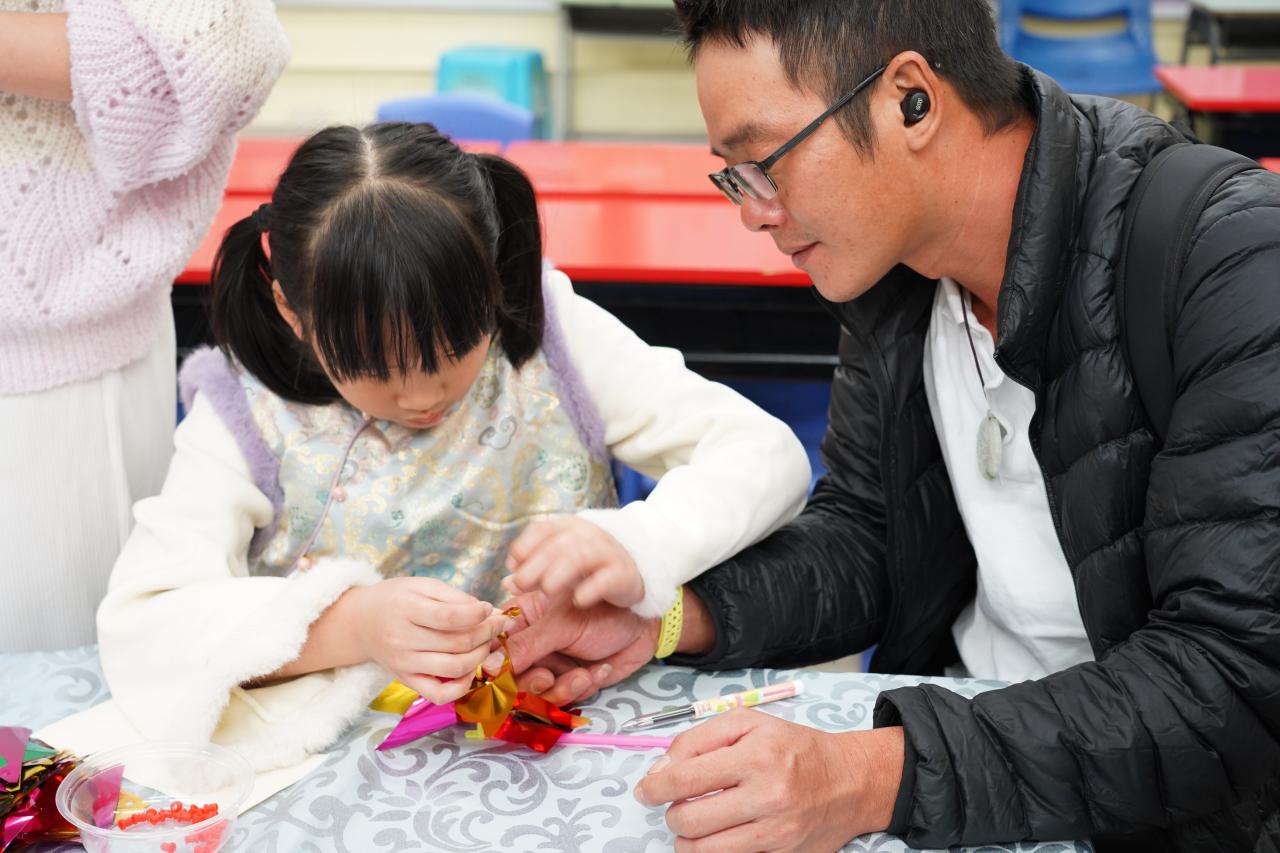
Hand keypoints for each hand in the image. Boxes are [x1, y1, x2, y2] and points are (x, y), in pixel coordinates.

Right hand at [347, 577, 506, 704]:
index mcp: (406, 609)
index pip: (449, 617)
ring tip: (486, 643)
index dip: (478, 614)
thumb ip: (456, 598)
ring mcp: (404, 664)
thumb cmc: (397, 599)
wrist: (361, 622)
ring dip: (480, 656)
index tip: (489, 609)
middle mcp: (403, 639)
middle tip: (496, 625)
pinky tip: (470, 669)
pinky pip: (439, 694)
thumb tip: (491, 612)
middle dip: (486, 633)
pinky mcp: (407, 681)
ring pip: (454, 668)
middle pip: (457, 643)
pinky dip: (462, 686)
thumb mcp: (423, 586)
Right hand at [486, 590, 659, 705]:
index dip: (492, 671)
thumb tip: (487, 667)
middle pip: (509, 681)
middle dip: (530, 685)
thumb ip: (525, 646)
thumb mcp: (562, 625)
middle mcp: (530, 646)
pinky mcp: (568, 682)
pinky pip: (561, 701)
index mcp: (520, 621)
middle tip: (549, 676)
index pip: (491, 650)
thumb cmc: (604, 610)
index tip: (498, 683)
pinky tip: (598, 670)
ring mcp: (549, 665)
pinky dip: (580, 689)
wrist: (645, 626)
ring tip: (582, 674)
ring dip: (560, 689)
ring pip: (535, 696)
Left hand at [504, 517, 644, 608]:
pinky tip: (578, 601)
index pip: (542, 529)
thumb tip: (508, 582)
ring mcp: (608, 552)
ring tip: (546, 591)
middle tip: (522, 585)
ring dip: (557, 575)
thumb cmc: (590, 566)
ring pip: (578, 558)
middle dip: (535, 566)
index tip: (513, 565)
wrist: (637, 569)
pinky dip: (589, 589)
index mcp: (569, 527)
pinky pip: (605, 579)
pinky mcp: (624, 574)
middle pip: (556, 545)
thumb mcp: (560, 562)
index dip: (524, 546)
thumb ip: (534, 571)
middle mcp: (588, 535)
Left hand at [633, 709, 904, 852]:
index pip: (684, 779)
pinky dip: (711, 849)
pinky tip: (715, 835)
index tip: (645, 790)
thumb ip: (699, 738)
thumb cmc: (794, 748)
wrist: (849, 781)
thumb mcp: (748, 723)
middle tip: (676, 805)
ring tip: (692, 822)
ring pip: (703, 849)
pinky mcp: (781, 852)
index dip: (654, 787)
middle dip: (671, 814)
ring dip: (686, 838)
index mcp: (755, 755)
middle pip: (689, 820)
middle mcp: (766, 795)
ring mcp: (775, 830)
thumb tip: (662, 768)